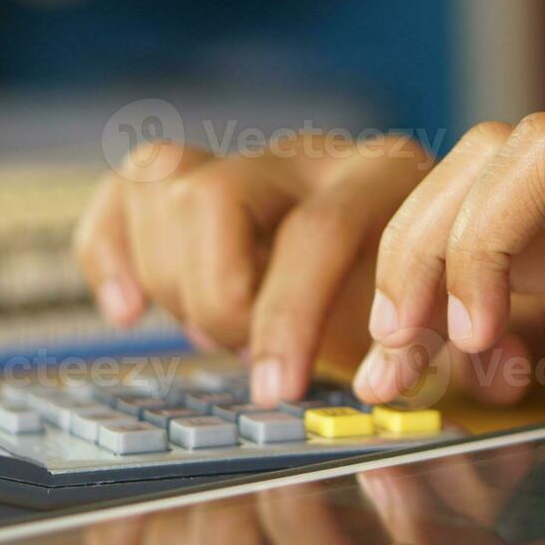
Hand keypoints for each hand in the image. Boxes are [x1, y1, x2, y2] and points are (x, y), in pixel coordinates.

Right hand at [74, 135, 428, 403]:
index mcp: (384, 175)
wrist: (409, 272)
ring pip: (163, 185)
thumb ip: (414, 347)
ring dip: (173, 279)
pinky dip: (109, 250)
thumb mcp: (435, 324)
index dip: (286, 318)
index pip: (315, 230)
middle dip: (217, 298)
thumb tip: (376, 386)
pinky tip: (129, 308)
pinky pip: (125, 188)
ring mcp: (250, 159)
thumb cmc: (419, 304)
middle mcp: (312, 154)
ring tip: (216, 330)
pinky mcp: (199, 177)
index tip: (274, 390)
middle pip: (214, 195)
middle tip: (245, 352)